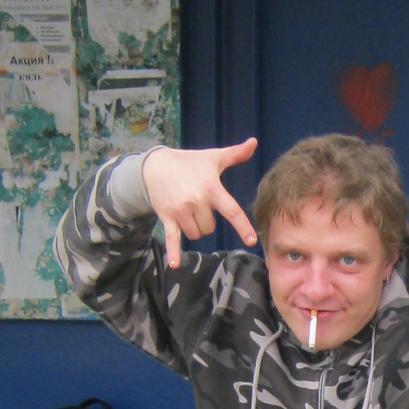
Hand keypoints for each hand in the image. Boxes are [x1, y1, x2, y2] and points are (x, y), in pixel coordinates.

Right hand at [142, 138, 258, 267]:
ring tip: (188, 211)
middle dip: (207, 222)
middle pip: (210, 227)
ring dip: (195, 229)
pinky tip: (174, 265)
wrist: (155, 166)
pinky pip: (172, 238)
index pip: (231, 211)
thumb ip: (235, 154)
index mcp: (212, 189)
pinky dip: (173, 252)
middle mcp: (197, 201)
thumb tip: (253, 142)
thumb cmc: (190, 163)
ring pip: (197, 234)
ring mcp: (181, 210)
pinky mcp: (167, 217)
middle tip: (198, 205)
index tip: (251, 240)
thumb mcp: (212, 158)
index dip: (242, 226)